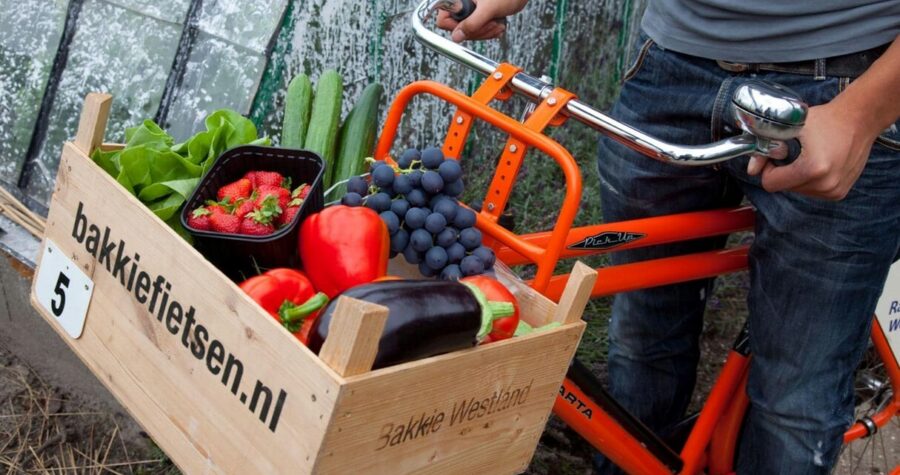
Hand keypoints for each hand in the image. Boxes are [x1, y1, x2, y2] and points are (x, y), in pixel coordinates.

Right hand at [436, 0, 528, 42]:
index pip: (443, 19)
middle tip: (489, 23)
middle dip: (477, 30)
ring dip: (485, 31)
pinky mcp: (478, 16)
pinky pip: (478, 30)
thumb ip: (472, 23)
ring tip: (495, 23)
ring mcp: (470, 10)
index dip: (455, 27)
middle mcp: (462, 4)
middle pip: (457, 29)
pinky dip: (489, 31)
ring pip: (469, 31)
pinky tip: (497, 24)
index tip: (468, 29)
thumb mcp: (489, 9)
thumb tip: (456, 36)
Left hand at [748, 101, 877, 199]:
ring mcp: (835, 191)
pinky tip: (820, 162)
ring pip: (797, 190)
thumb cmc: (826, 119)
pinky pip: (812, 191)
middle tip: (795, 152)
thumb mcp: (791, 127)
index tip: (777, 155)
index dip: (768, 168)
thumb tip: (751, 170)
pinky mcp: (840, 193)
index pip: (771, 184)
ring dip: (797, 176)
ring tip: (810, 156)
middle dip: (784, 171)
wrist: (860, 119)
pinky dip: (810, 179)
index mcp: (813, 169)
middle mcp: (826, 184)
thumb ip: (766, 147)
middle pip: (784, 188)